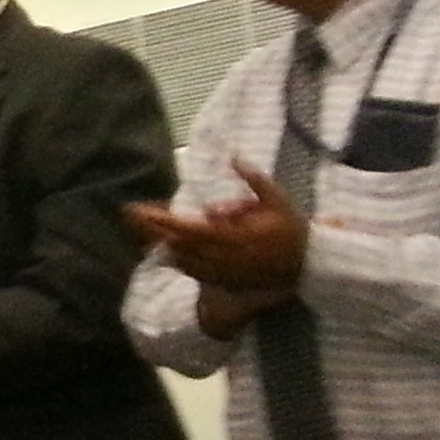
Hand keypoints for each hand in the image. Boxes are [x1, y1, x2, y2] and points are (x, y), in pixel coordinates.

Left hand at [127, 168, 309, 295]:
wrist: (309, 266)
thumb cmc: (292, 232)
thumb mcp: (278, 200)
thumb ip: (254, 179)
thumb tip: (234, 158)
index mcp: (232, 237)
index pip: (189, 229)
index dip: (163, 222)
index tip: (142, 211)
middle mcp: (221, 257)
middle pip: (177, 245)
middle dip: (151, 230)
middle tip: (130, 215)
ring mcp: (221, 271)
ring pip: (181, 259)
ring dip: (160, 244)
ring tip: (140, 228)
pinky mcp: (224, 281)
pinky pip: (193, 272)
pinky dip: (176, 259)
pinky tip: (165, 248)